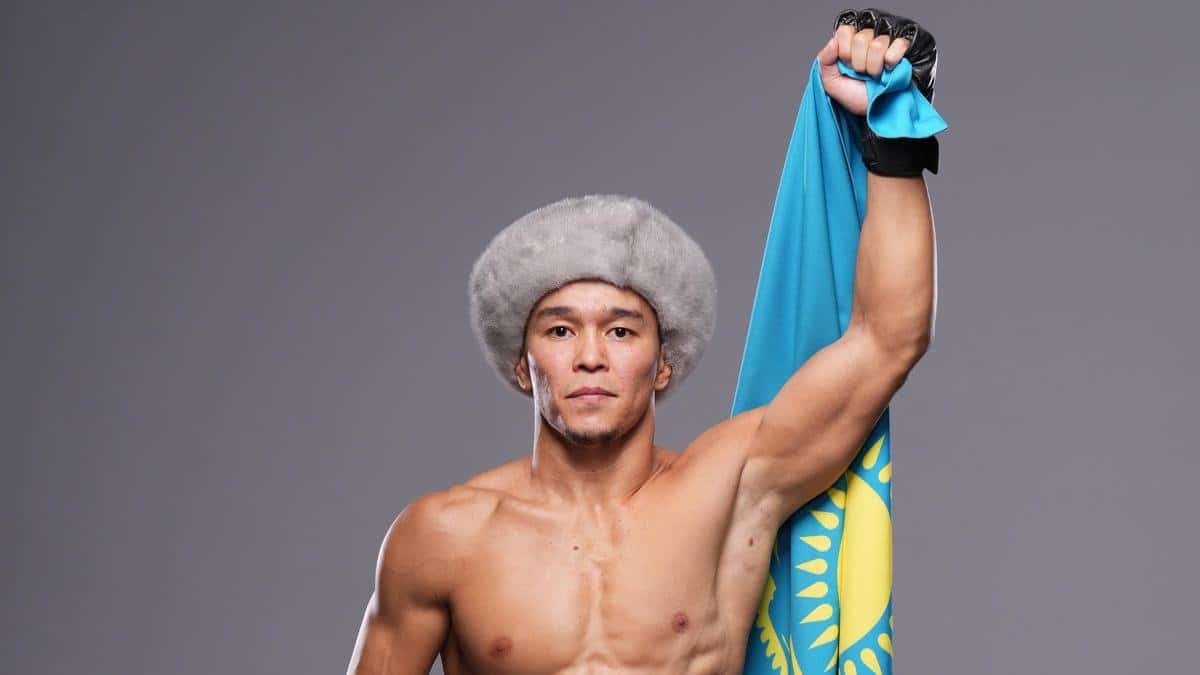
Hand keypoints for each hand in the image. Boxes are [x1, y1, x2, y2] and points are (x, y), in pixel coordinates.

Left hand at [818, 8, 936, 116]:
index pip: (845, 31)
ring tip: (875, 76)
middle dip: (859, 63)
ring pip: (879, 44)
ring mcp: (886, 42)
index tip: (846, 67)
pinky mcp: (902, 48)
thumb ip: (825, 61)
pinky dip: (892, 60)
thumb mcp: (832, 84)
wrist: (877, 110)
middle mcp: (867, 39)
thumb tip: (833, 41)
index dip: (844, 51)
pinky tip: (889, 69)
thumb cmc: (856, 97)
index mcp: (849, 44)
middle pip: (861, 38)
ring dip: (874, 67)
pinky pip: (899, 44)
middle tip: (862, 74)